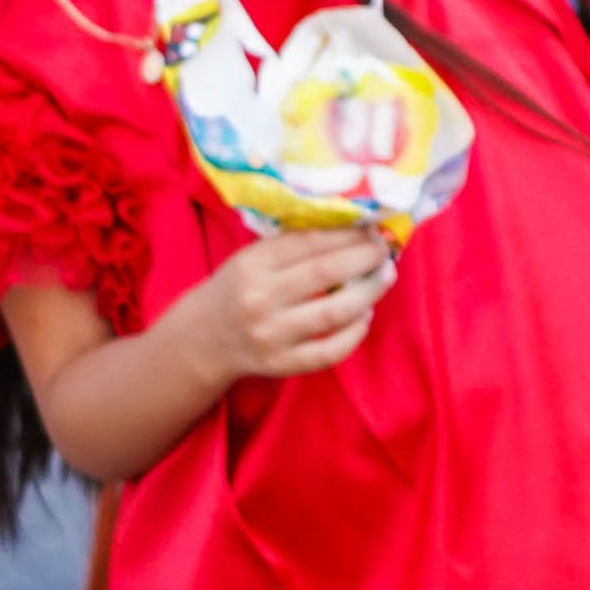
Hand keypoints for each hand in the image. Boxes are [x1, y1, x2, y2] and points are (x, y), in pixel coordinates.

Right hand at [166, 222, 396, 382]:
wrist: (205, 338)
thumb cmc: (239, 287)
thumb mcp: (253, 256)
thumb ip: (294, 242)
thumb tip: (354, 224)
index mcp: (252, 264)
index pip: (310, 242)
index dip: (349, 232)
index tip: (373, 225)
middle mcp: (259, 299)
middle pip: (326, 273)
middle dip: (366, 257)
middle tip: (385, 249)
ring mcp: (272, 336)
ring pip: (335, 312)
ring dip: (370, 291)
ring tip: (385, 276)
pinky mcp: (283, 365)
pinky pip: (331, 351)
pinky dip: (356, 333)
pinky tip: (365, 315)